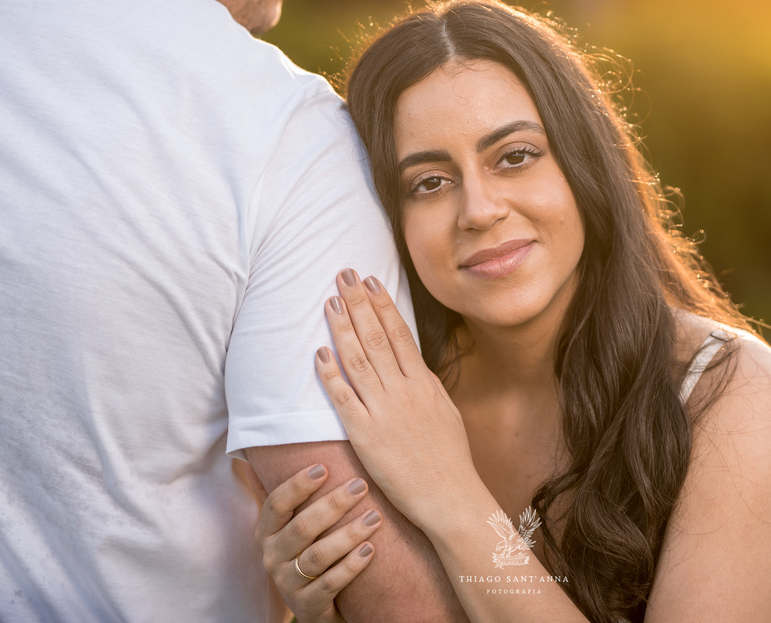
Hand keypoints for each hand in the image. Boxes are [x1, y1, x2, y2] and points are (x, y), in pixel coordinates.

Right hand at [256, 463, 381, 622]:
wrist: (317, 605)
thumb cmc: (311, 550)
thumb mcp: (297, 524)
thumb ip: (293, 495)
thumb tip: (272, 447)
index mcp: (268, 532)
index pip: (276, 504)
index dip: (298, 485)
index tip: (324, 467)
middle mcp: (272, 557)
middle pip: (302, 528)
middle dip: (333, 505)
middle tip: (362, 485)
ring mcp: (288, 584)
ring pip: (318, 556)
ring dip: (348, 534)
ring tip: (376, 517)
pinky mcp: (307, 606)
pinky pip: (330, 585)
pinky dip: (351, 567)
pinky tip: (370, 550)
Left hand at [317, 270, 479, 530]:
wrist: (451, 496)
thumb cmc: (450, 458)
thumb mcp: (446, 411)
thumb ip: (426, 387)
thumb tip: (413, 367)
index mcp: (424, 383)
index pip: (399, 333)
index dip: (381, 304)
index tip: (369, 281)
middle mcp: (403, 390)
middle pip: (375, 336)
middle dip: (357, 302)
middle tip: (343, 275)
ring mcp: (383, 411)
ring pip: (358, 359)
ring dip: (342, 327)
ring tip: (329, 301)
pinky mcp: (365, 435)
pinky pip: (343, 398)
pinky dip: (330, 373)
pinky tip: (320, 353)